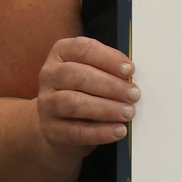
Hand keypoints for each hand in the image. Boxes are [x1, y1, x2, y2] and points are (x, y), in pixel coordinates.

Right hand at [34, 36, 137, 158]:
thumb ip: (108, 71)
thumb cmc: (83, 92)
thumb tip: (132, 77)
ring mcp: (47, 103)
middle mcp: (50, 75)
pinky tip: (118, 130)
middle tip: (133, 94)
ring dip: (106, 108)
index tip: (129, 70)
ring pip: (74, 103)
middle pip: (78, 75)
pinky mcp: (52, 129)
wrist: (59, 126)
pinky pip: (76, 131)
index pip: (82, 49)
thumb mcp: (93, 74)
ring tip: (129, 112)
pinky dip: (101, 132)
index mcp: (61, 53)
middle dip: (110, 85)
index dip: (108, 58)